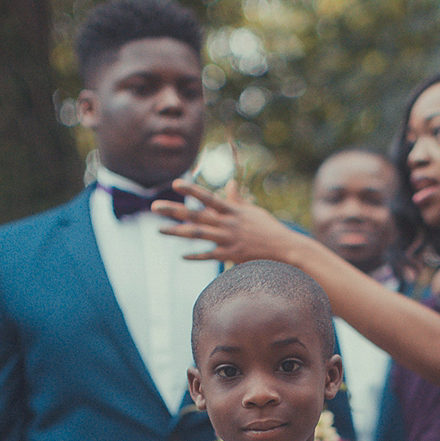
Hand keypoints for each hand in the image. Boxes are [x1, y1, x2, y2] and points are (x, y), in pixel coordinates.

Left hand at [153, 181, 291, 263]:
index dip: (192, 190)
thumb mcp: (253, 211)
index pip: (208, 197)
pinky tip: (182, 256)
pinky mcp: (232, 255)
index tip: (175, 184)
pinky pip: (210, 256)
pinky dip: (196, 256)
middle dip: (174, 211)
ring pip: (198, 234)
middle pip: (196, 215)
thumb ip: (237, 199)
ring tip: (160, 230)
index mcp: (232, 211)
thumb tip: (229, 184)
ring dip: (177, 232)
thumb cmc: (269, 229)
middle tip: (154, 207)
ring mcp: (229, 240)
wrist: (285, 249)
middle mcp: (227, 223)